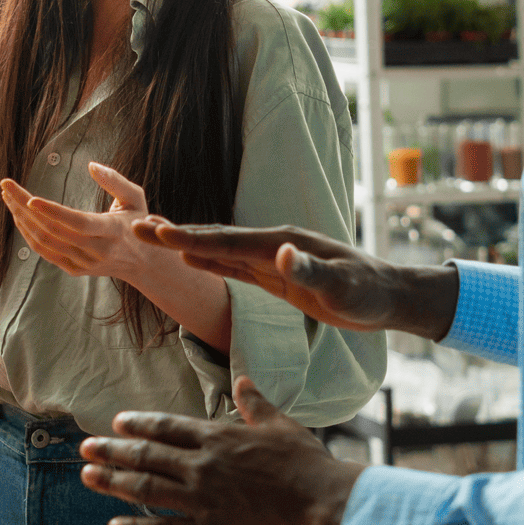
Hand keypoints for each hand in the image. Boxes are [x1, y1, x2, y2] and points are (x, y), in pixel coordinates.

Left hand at [0, 162, 163, 283]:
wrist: (142, 264)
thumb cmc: (137, 223)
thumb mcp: (135, 198)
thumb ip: (115, 181)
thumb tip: (91, 165)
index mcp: (113, 231)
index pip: (78, 223)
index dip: (53, 212)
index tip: (30, 198)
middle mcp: (97, 251)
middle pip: (53, 231)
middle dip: (24, 207)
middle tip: (6, 186)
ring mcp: (83, 263)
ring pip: (44, 242)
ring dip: (21, 219)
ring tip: (8, 196)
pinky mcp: (74, 269)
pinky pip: (44, 252)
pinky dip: (27, 233)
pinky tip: (19, 215)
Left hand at [79, 376, 359, 524]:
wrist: (327, 504)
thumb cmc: (309, 464)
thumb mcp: (281, 425)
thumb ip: (255, 404)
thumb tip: (244, 380)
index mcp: (219, 437)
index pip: (168, 426)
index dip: (139, 424)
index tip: (117, 422)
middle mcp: (203, 464)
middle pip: (147, 454)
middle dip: (113, 451)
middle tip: (86, 448)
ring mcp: (203, 498)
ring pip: (146, 487)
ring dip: (113, 482)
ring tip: (87, 476)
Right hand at [131, 220, 458, 339]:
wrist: (387, 297)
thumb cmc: (367, 293)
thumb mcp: (342, 286)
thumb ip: (311, 270)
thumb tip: (284, 254)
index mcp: (280, 245)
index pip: (227, 242)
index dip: (190, 238)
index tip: (156, 230)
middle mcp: (271, 245)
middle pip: (215, 239)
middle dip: (175, 234)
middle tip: (136, 227)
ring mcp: (272, 259)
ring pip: (220, 250)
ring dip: (186, 244)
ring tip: (152, 235)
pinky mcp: (275, 276)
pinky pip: (233, 266)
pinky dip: (208, 260)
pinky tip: (192, 259)